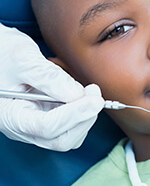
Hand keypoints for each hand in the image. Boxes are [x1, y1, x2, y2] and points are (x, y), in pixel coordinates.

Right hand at [0, 24, 103, 150]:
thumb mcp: (23, 58)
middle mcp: (24, 126)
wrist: (0, 53)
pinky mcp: (48, 117)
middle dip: (84, 118)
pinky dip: (83, 112)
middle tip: (95, 93)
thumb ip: (48, 77)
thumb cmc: (3, 54)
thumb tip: (77, 94)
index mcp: (12, 115)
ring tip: (89, 92)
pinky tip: (83, 95)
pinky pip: (71, 125)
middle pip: (61, 139)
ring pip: (69, 136)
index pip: (47, 126)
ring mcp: (37, 124)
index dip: (75, 114)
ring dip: (86, 116)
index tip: (95, 99)